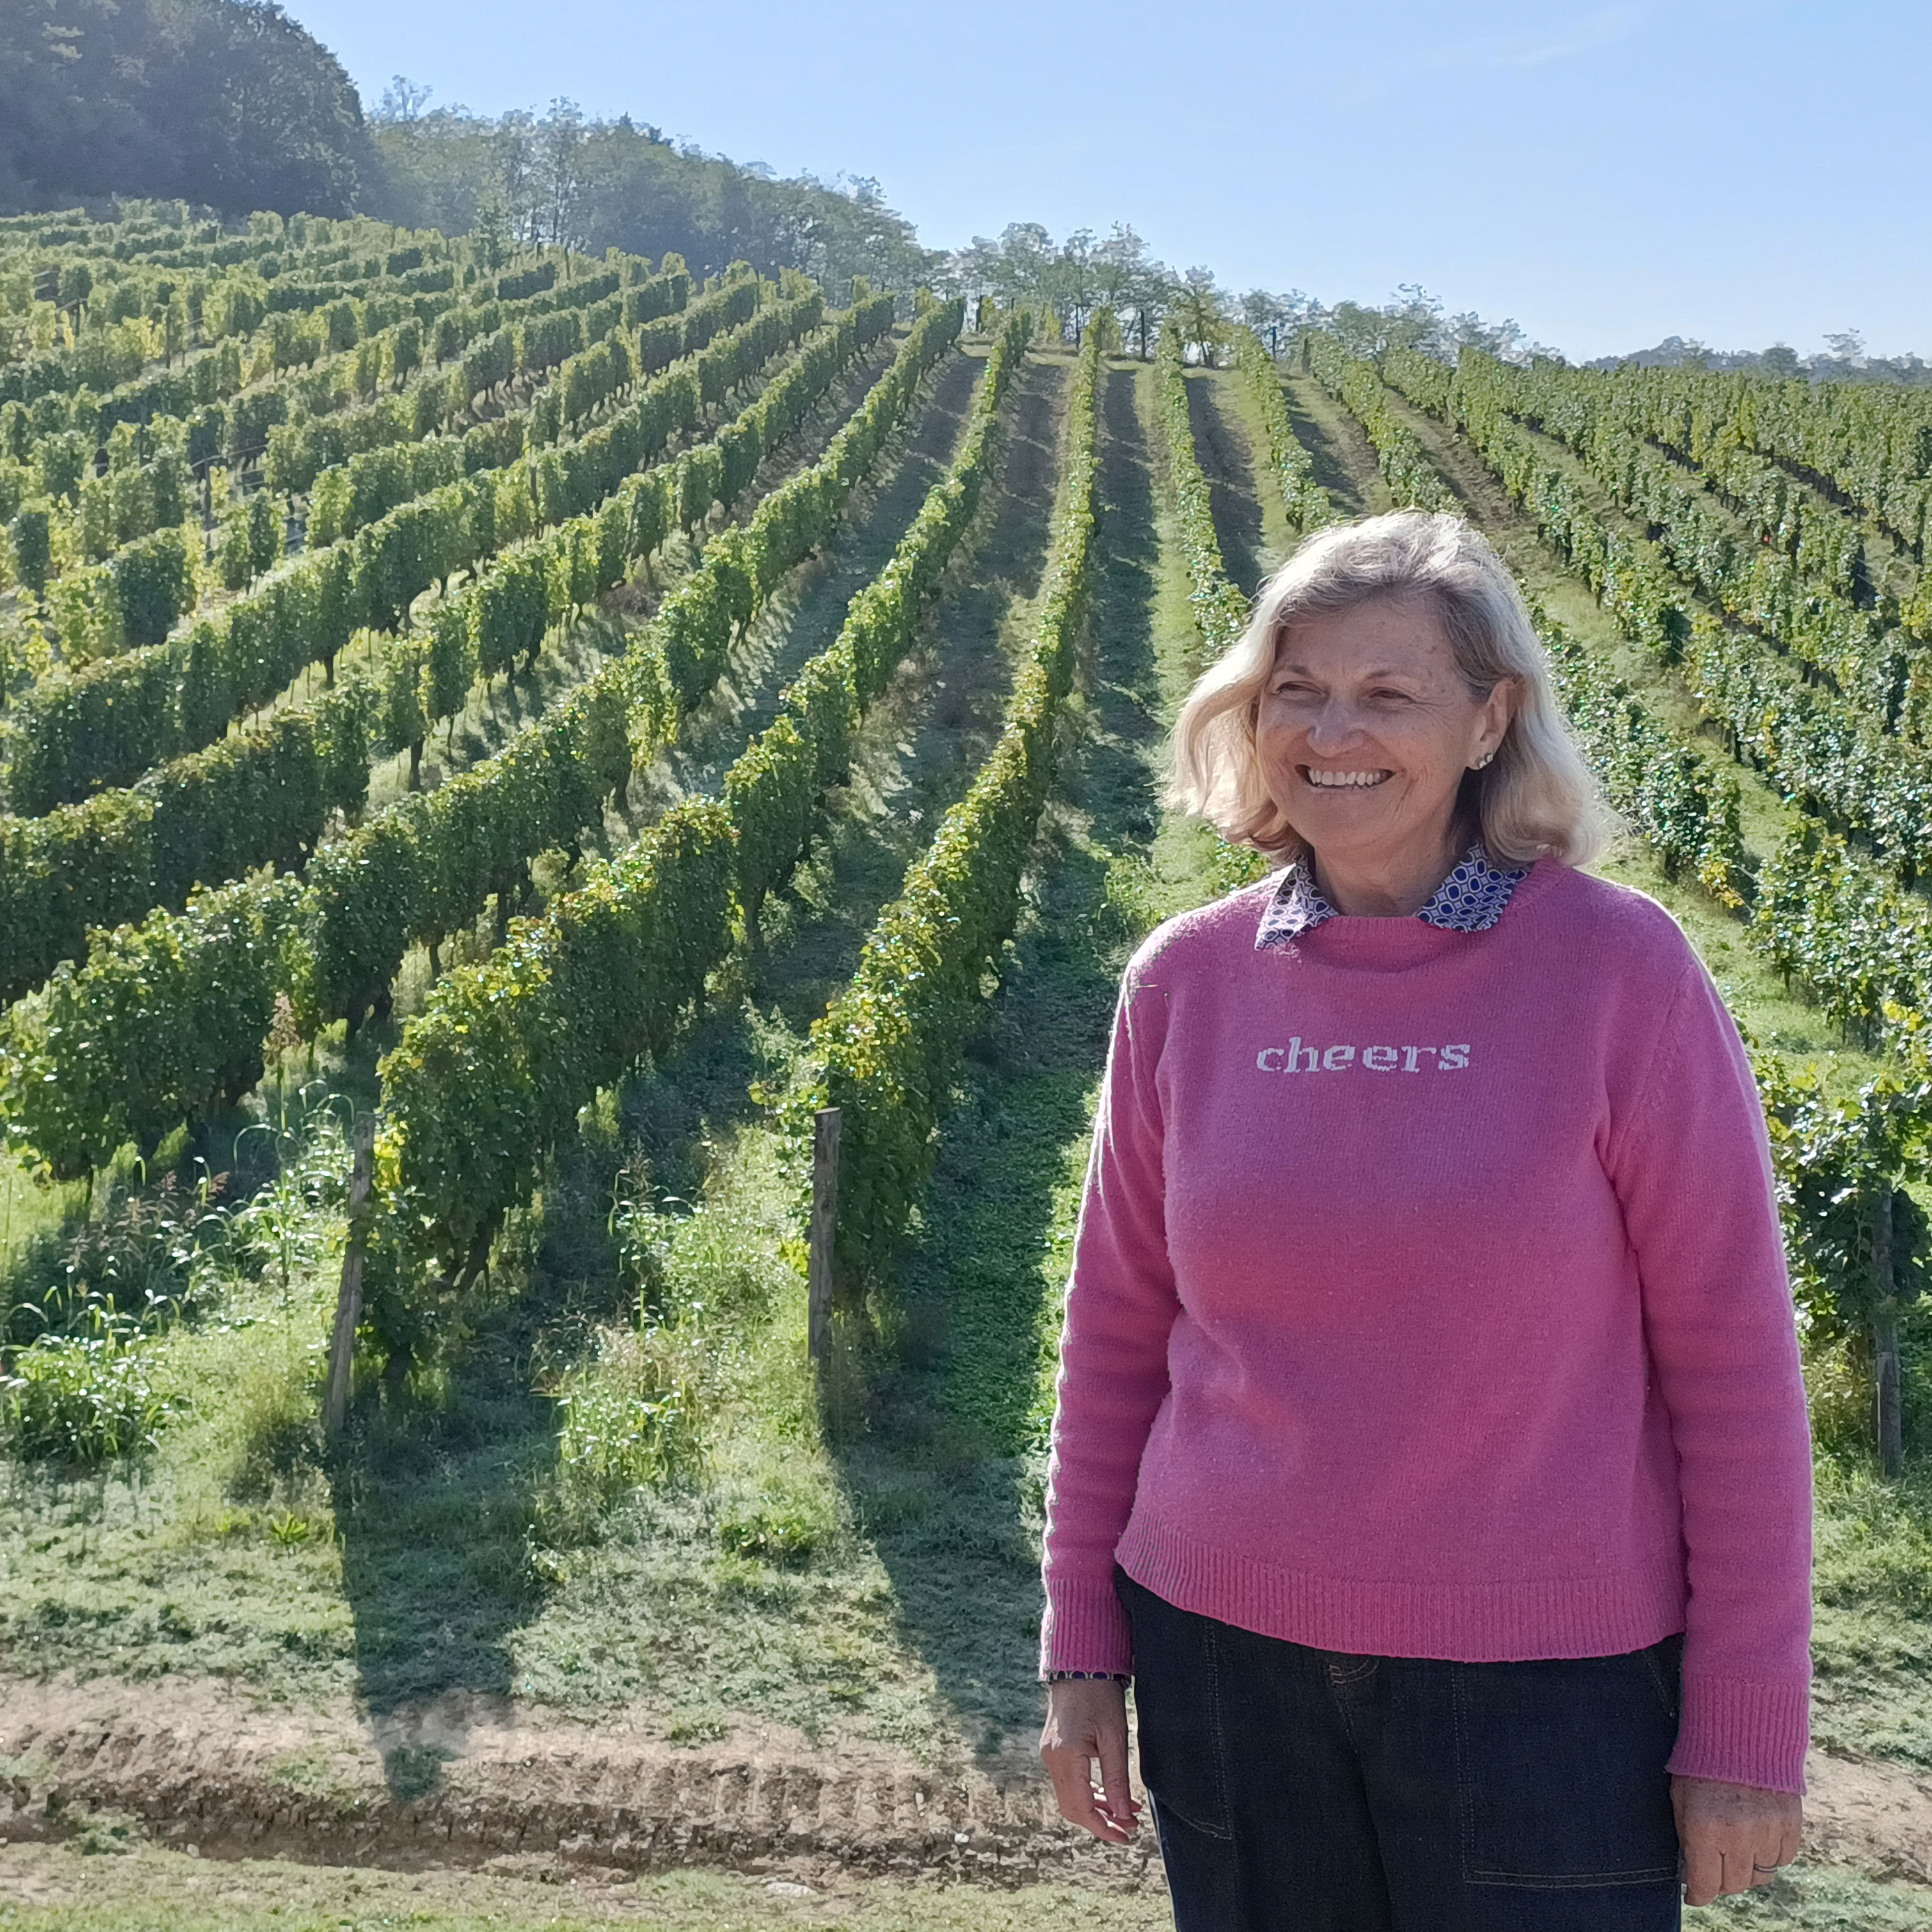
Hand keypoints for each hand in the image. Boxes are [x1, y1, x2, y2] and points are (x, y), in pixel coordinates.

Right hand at [1040, 1678, 1140, 1843]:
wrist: (1079, 1666)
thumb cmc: (1099, 1696)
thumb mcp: (1114, 1737)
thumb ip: (1117, 1778)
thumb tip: (1122, 1814)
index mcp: (1067, 1756)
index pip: (1082, 1808)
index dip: (1103, 1828)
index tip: (1125, 1837)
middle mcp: (1052, 1759)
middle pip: (1073, 1807)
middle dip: (1102, 1821)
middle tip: (1130, 1826)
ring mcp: (1050, 1754)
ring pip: (1071, 1796)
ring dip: (1098, 1807)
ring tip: (1128, 1812)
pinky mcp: (1054, 1750)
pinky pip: (1070, 1781)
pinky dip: (1090, 1792)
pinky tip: (1111, 1794)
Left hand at [1672, 1774, 1802, 1904]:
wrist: (1740, 1733)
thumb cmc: (1702, 1764)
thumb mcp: (1681, 1799)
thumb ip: (1689, 1838)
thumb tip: (1694, 1874)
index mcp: (1705, 1828)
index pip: (1705, 1884)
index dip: (1698, 1895)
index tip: (1694, 1895)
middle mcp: (1738, 1836)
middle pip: (1735, 1884)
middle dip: (1721, 1879)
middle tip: (1715, 1866)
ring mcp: (1768, 1832)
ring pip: (1761, 1876)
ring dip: (1747, 1868)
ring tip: (1737, 1847)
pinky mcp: (1791, 1826)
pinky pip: (1783, 1859)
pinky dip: (1771, 1854)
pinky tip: (1758, 1836)